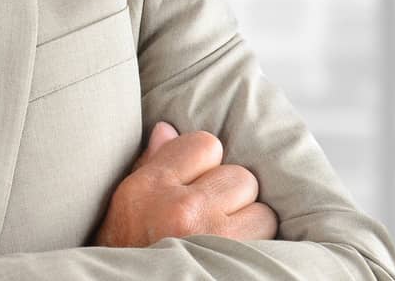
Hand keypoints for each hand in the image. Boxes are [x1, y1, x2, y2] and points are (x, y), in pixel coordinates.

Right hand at [92, 121, 278, 247]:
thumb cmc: (125, 253)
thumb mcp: (125, 208)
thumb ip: (149, 166)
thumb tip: (167, 130)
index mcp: (147, 188)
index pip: (205, 144)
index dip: (205, 166)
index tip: (196, 186)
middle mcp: (180, 209)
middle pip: (240, 177)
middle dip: (231, 198)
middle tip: (211, 221)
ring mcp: (210, 238)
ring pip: (262, 211)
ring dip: (250, 226)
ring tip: (225, 242)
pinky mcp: (233, 264)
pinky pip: (269, 241)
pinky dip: (259, 249)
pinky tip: (236, 257)